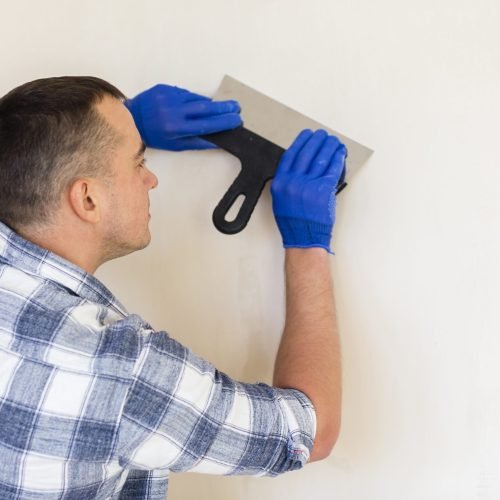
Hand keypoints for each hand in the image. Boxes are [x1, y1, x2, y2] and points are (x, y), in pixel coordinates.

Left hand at [125, 84, 241, 150]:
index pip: (206, 124)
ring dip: (211, 103)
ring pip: (197, 99)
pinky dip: (195, 99)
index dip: (223, 122)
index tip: (236, 120)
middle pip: (206, 108)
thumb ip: (197, 142)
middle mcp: (173, 111)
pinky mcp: (166, 88)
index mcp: (176, 128)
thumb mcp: (176, 145)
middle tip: (236, 107)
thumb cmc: (154, 135)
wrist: (133, 119)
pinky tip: (200, 103)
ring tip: (223, 107)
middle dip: (224, 108)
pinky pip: (186, 94)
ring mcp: (169, 97)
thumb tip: (217, 140)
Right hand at [271, 129, 346, 252]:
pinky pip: (332, 169)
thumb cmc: (293, 221)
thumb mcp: (281, 199)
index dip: (300, 141)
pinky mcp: (323, 190)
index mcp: (281, 182)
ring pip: (321, 158)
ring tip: (333, 141)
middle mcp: (293, 182)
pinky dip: (337, 159)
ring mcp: (309, 186)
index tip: (307, 134)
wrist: (304, 237)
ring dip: (329, 146)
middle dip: (317, 140)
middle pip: (307, 153)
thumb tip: (301, 164)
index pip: (291, 155)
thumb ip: (287, 180)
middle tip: (323, 135)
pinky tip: (339, 153)